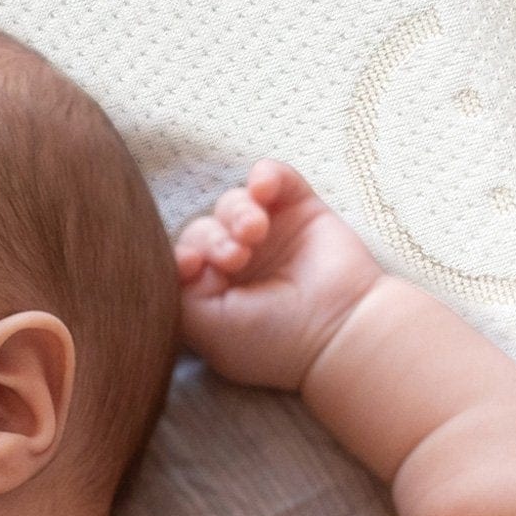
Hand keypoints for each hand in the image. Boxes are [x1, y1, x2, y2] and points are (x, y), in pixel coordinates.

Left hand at [173, 159, 385, 392]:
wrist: (338, 330)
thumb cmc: (272, 340)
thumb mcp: (207, 328)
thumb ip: (177, 291)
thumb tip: (180, 256)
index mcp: (211, 290)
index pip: (182, 257)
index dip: (179, 254)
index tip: (189, 264)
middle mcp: (236, 260)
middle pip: (204, 228)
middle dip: (212, 238)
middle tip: (235, 257)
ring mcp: (269, 233)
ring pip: (233, 201)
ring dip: (236, 213)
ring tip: (255, 233)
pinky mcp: (299, 208)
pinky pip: (273, 176)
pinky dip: (265, 175)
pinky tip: (264, 189)